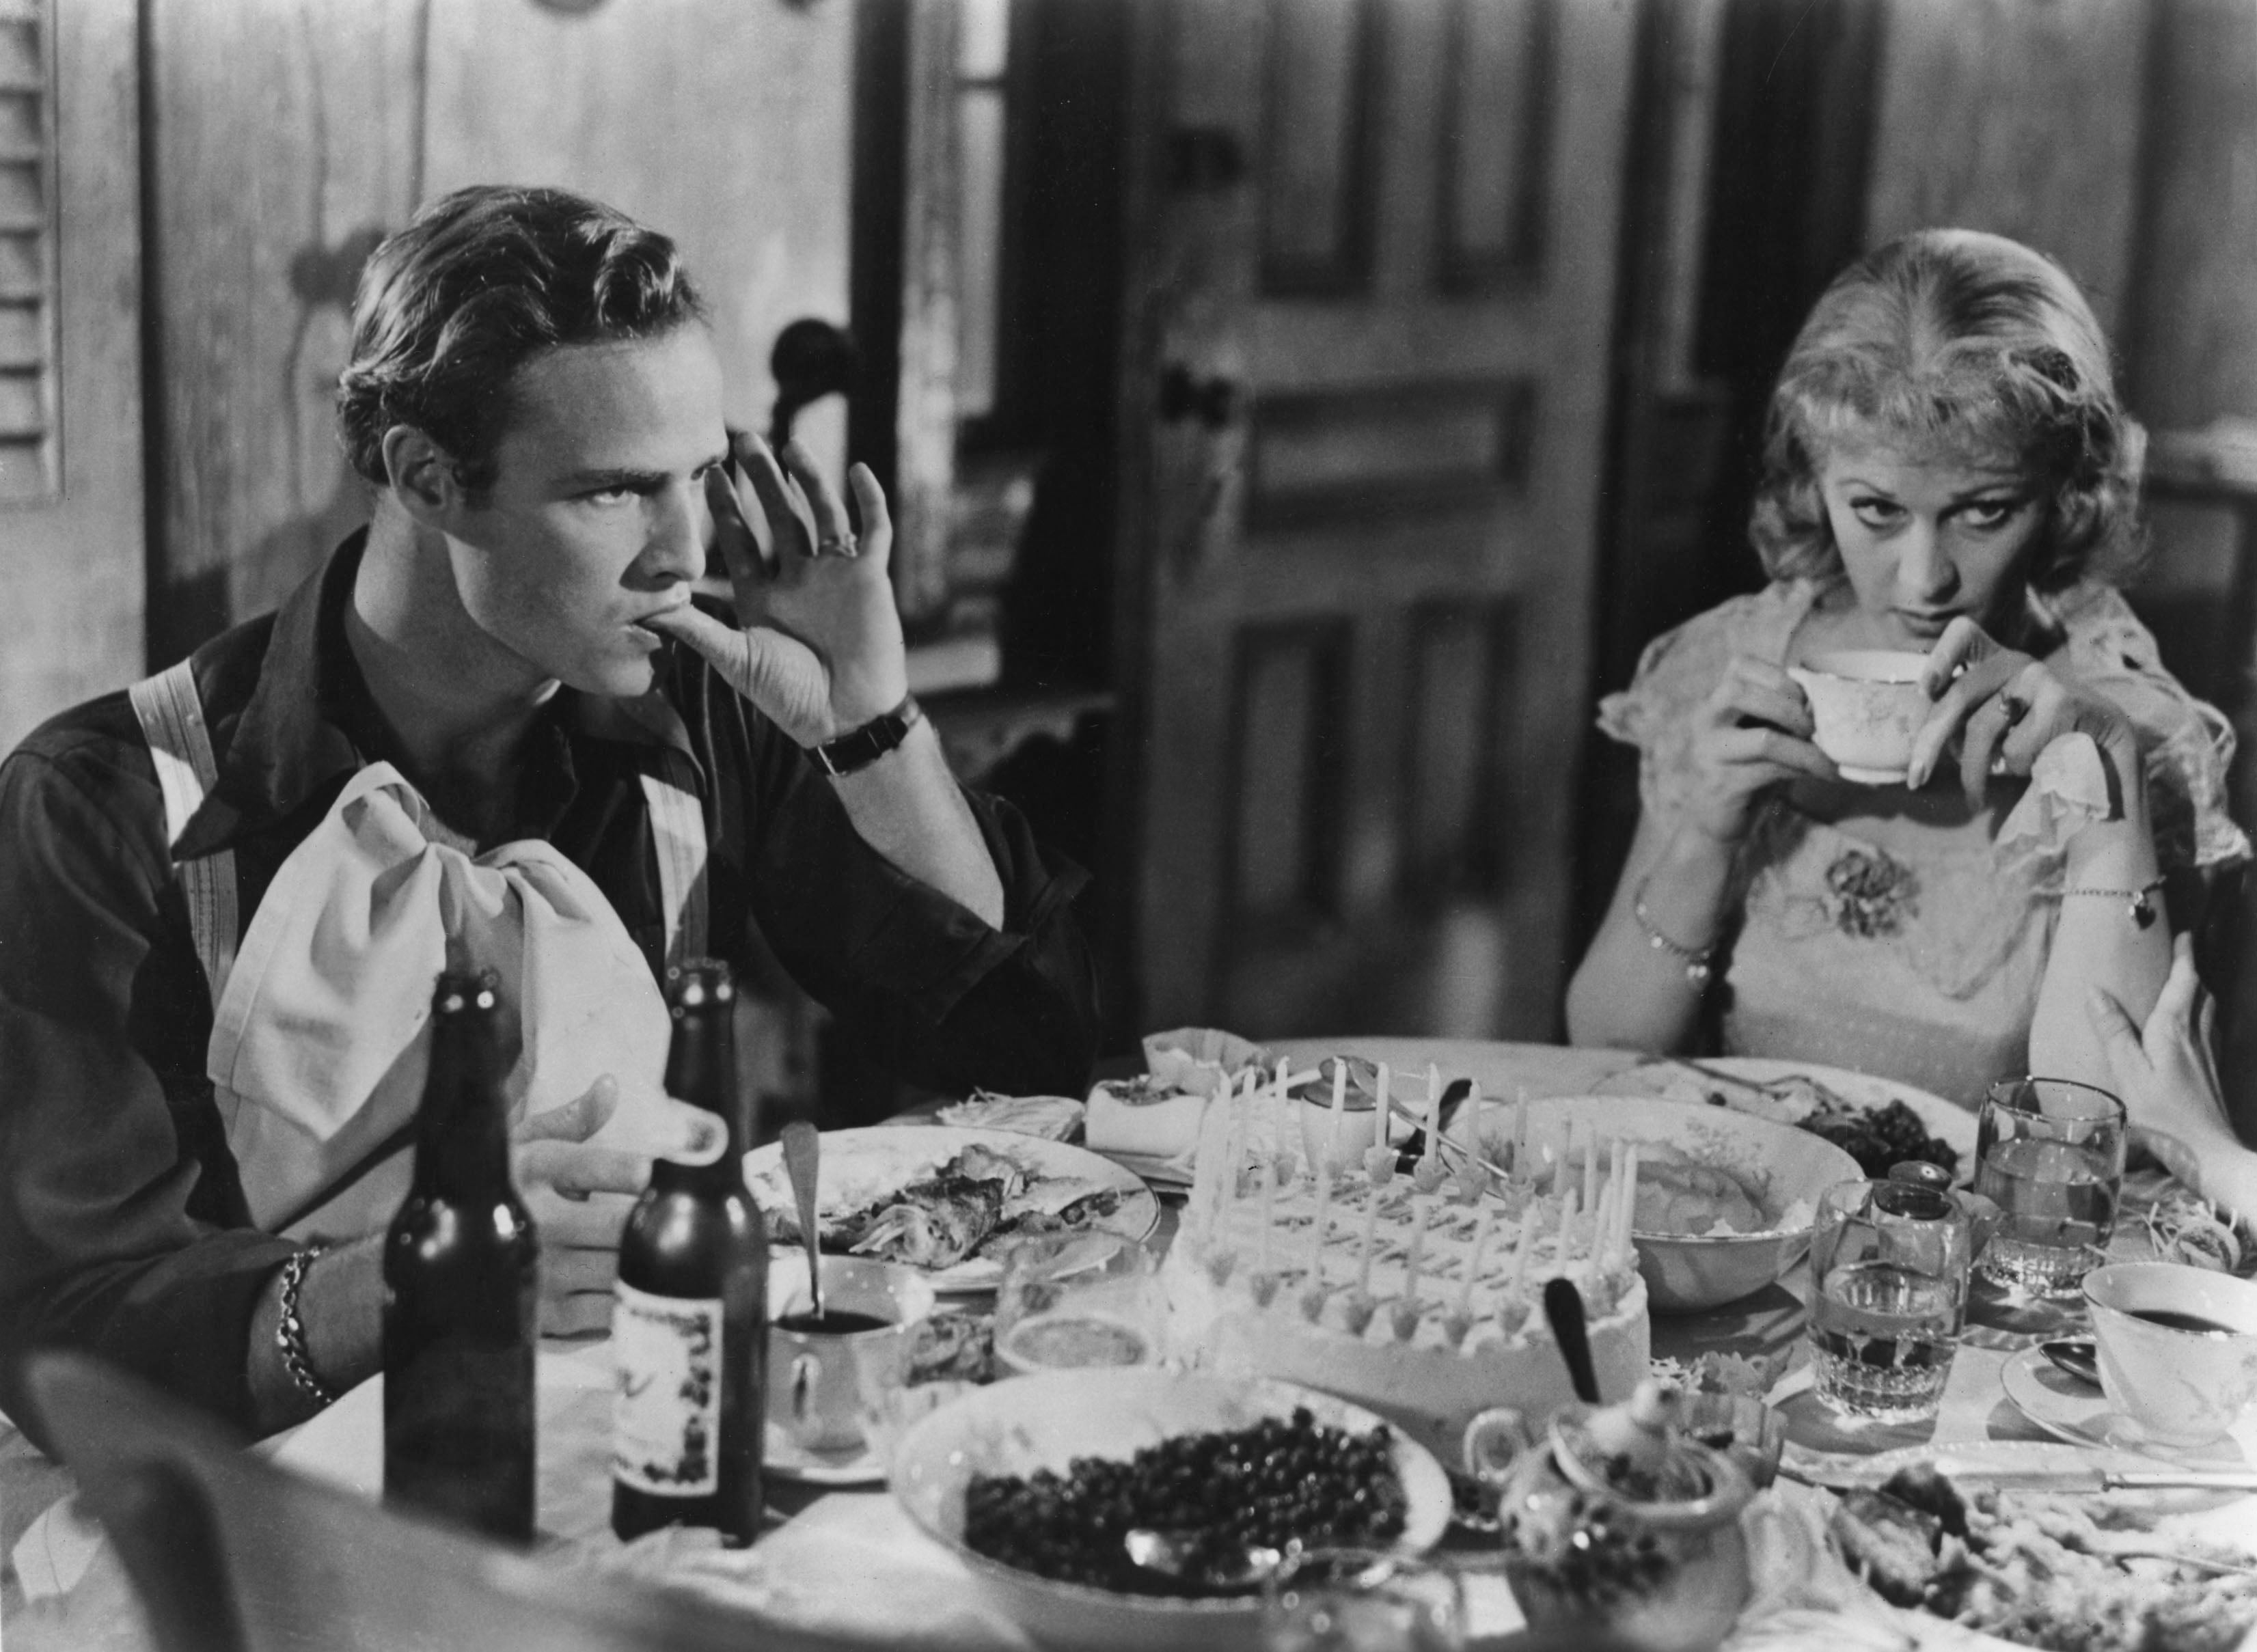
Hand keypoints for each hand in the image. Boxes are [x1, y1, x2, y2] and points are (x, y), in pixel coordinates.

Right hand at [509, 1074, 726, 1335]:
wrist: (448, 1255)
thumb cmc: (505, 1190)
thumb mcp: (526, 1146)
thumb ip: (571, 1119)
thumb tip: (609, 1084)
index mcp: (533, 1171)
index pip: (593, 1167)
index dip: (637, 1170)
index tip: (667, 1171)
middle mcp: (536, 1222)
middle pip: (619, 1226)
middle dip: (657, 1224)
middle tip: (689, 1220)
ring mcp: (542, 1272)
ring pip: (619, 1269)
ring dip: (651, 1263)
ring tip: (683, 1255)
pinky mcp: (548, 1316)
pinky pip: (607, 1310)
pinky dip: (633, 1299)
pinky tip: (652, 1288)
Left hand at [641, 431, 906, 746]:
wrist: (844, 718)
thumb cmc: (788, 696)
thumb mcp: (735, 658)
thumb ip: (695, 628)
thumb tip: (645, 607)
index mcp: (763, 593)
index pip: (741, 539)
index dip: (725, 507)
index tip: (708, 474)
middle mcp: (799, 576)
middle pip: (779, 515)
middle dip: (762, 479)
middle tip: (744, 439)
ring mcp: (835, 574)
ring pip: (822, 514)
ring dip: (809, 479)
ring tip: (790, 445)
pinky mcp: (870, 578)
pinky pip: (873, 531)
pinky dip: (869, 500)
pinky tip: (857, 469)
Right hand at [1679, 655, 1838, 844]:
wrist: (1714, 820)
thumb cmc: (1746, 772)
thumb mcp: (1760, 735)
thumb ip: (1780, 715)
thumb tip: (1837, 705)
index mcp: (1715, 703)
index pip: (1739, 665)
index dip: (1780, 676)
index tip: (1806, 698)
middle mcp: (1705, 721)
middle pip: (1740, 692)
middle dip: (1787, 703)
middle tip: (1813, 724)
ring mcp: (1710, 754)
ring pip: (1763, 738)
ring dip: (1804, 745)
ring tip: (1826, 754)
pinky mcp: (1723, 785)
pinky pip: (1772, 772)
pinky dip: (1806, 770)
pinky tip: (1827, 774)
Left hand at [1908, 617, 2137, 808]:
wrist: (2102, 747)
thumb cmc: (2034, 738)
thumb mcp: (1993, 723)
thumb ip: (1959, 721)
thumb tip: (1921, 746)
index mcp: (1994, 660)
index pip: (1963, 635)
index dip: (1941, 657)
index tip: (1925, 690)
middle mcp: (2015, 661)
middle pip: (1958, 695)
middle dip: (1931, 742)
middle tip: (1915, 779)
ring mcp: (2039, 677)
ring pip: (1982, 728)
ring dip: (1974, 770)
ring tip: (1974, 794)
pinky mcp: (2060, 700)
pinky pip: (2015, 746)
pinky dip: (2016, 766)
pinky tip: (2037, 763)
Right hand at [2093, 935, 2231, 1182]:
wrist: (2209, 1153)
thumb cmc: (2164, 1116)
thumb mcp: (2128, 1073)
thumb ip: (2113, 1031)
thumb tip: (2095, 991)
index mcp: (2174, 1029)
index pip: (2184, 981)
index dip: (2184, 956)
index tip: (2183, 934)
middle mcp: (2197, 1035)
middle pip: (2201, 991)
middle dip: (2192, 970)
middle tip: (2180, 954)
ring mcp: (2209, 1053)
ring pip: (2209, 1009)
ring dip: (2198, 991)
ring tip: (2185, 984)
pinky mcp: (2213, 1071)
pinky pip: (2210, 1028)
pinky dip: (2201, 1014)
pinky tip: (2191, 1028)